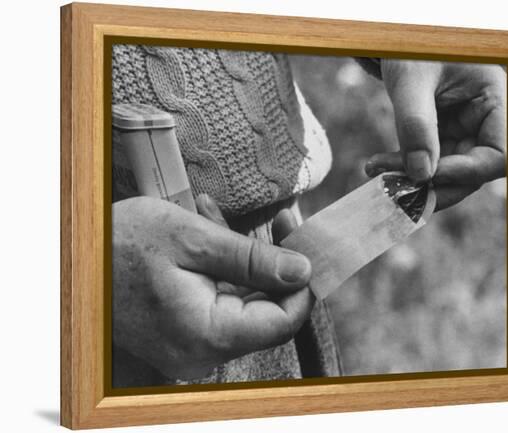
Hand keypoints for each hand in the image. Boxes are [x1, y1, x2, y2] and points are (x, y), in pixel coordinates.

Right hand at [112, 195, 312, 379]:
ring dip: (243, 259)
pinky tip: (208, 234)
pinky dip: (223, 269)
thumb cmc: (122, 245)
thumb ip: (253, 260)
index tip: (303, 244)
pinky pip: (219, 302)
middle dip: (273, 263)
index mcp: (208, 333)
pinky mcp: (184, 333)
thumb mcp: (193, 240)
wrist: (73, 259)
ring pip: (243, 302)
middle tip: (280, 221)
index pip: (283, 320)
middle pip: (266, 310)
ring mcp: (193, 344)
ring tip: (219, 218)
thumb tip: (302, 273)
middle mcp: (203, 350)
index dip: (302, 284)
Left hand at [365, 59, 505, 209]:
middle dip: (433, 183)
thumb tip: (420, 173)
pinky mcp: (442, 141)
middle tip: (394, 186)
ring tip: (377, 171)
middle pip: (472, 172)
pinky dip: (405, 171)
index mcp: (495, 100)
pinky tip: (377, 166)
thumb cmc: (411, 52)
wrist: (399, 48)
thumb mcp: (411, 81)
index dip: (466, 172)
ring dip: (413, 181)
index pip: (497, 155)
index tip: (425, 175)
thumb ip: (416, 124)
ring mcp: (464, 134)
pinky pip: (429, 166)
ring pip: (448, 175)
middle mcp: (484, 122)